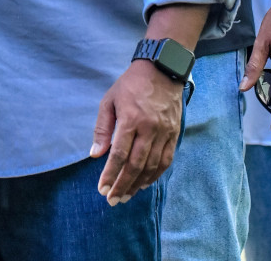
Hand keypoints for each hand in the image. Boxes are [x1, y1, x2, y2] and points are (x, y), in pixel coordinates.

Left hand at [90, 60, 184, 204]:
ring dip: (138, 184)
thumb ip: (102, 128)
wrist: (162, 70)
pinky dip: (155, 175)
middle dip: (123, 185)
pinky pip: (166, 160)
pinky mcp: (174, 134)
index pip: (119, 154)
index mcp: (130, 119)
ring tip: (126, 195)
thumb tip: (95, 154)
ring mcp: (164, 132)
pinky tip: (145, 183)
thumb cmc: (130, 85)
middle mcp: (149, 128)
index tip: (102, 189)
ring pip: (152, 166)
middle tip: (113, 200)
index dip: (110, 174)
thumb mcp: (109, 100)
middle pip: (136, 165)